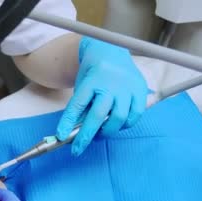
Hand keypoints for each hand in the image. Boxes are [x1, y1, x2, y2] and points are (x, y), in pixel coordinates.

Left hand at [57, 36, 147, 155]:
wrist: (110, 51)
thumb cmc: (92, 74)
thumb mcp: (81, 86)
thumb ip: (80, 107)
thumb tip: (73, 132)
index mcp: (91, 80)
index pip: (77, 104)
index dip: (68, 122)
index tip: (61, 136)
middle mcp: (111, 84)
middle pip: (99, 115)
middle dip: (86, 135)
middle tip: (77, 148)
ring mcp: (127, 87)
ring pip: (119, 118)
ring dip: (107, 132)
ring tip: (98, 134)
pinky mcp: (140, 90)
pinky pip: (135, 115)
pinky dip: (125, 125)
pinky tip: (116, 125)